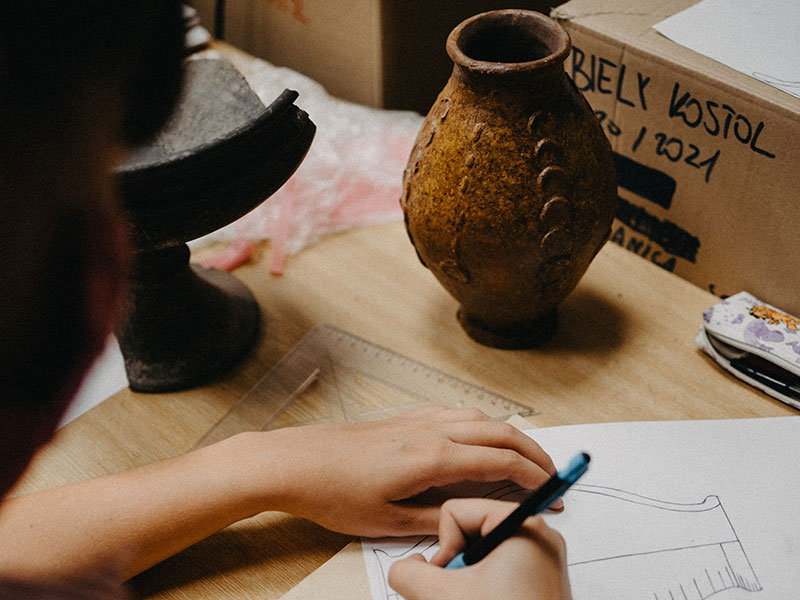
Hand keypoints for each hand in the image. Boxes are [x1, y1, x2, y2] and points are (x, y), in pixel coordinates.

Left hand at [232, 406, 557, 536]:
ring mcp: (417, 419)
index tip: (555, 490)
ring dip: (509, 434)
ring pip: (479, 417)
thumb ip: (435, 519)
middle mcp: (430, 430)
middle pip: (499, 431)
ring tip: (524, 455)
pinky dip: (480, 423)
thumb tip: (469, 519)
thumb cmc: (333, 491)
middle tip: (553, 473)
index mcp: (432, 457)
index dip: (534, 476)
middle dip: (534, 451)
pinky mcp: (403, 418)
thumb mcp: (387, 521)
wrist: (294, 460)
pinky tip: (478, 436)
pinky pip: (455, 413)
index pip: (500, 460)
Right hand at [388, 498, 570, 599]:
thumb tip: (405, 566)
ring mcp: (542, 559)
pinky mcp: (541, 580)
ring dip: (467, 580)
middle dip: (456, 567)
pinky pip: (498, 568)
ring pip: (481, 553)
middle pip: (470, 531)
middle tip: (465, 594)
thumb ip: (409, 573)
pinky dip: (483, 588)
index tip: (455, 578)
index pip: (456, 512)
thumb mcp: (443, 596)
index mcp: (523, 525)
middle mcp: (538, 536)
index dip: (444, 548)